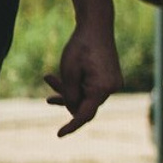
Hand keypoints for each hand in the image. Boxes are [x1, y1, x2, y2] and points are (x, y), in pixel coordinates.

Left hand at [44, 21, 121, 135]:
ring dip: (69, 90)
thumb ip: (70, 94)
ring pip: (87, 96)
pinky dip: (78, 85)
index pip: (85, 114)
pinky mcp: (111, 78)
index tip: (59, 134)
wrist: (97, 27)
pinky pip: (92, 89)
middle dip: (66, 98)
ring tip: (50, 77)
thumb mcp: (69, 71)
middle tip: (48, 83)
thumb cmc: (81, 46)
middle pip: (85, 104)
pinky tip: (63, 78)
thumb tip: (73, 111)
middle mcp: (112, 88)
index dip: (71, 126)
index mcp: (103, 88)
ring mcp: (113, 84)